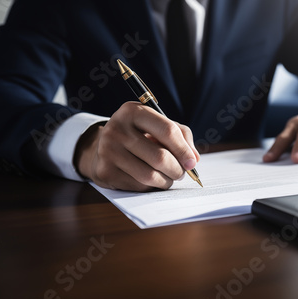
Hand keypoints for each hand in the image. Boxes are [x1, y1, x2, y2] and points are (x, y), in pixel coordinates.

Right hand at [74, 102, 199, 191]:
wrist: (104, 146)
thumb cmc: (139, 134)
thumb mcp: (158, 124)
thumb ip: (181, 135)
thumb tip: (193, 159)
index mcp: (132, 111)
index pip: (167, 131)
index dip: (183, 150)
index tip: (192, 162)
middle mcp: (117, 129)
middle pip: (160, 157)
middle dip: (177, 169)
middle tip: (181, 173)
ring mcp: (108, 151)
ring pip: (150, 175)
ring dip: (166, 181)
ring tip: (169, 177)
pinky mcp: (105, 172)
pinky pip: (139, 186)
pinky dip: (151, 186)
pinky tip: (151, 180)